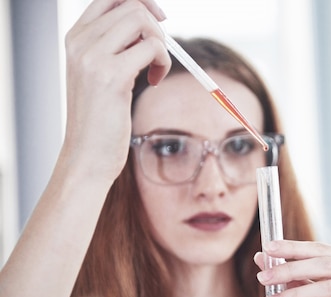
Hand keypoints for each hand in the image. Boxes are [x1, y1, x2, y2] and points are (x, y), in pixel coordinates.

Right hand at [62, 0, 170, 181]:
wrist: (87, 155)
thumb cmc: (99, 120)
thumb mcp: (100, 75)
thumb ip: (116, 47)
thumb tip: (149, 24)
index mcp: (75, 38)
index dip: (140, 2)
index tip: (159, 19)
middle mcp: (80, 42)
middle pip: (131, 6)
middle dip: (155, 28)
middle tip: (157, 57)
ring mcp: (92, 57)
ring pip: (142, 22)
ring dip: (161, 45)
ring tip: (156, 71)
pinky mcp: (111, 76)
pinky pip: (152, 48)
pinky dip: (163, 62)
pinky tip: (154, 82)